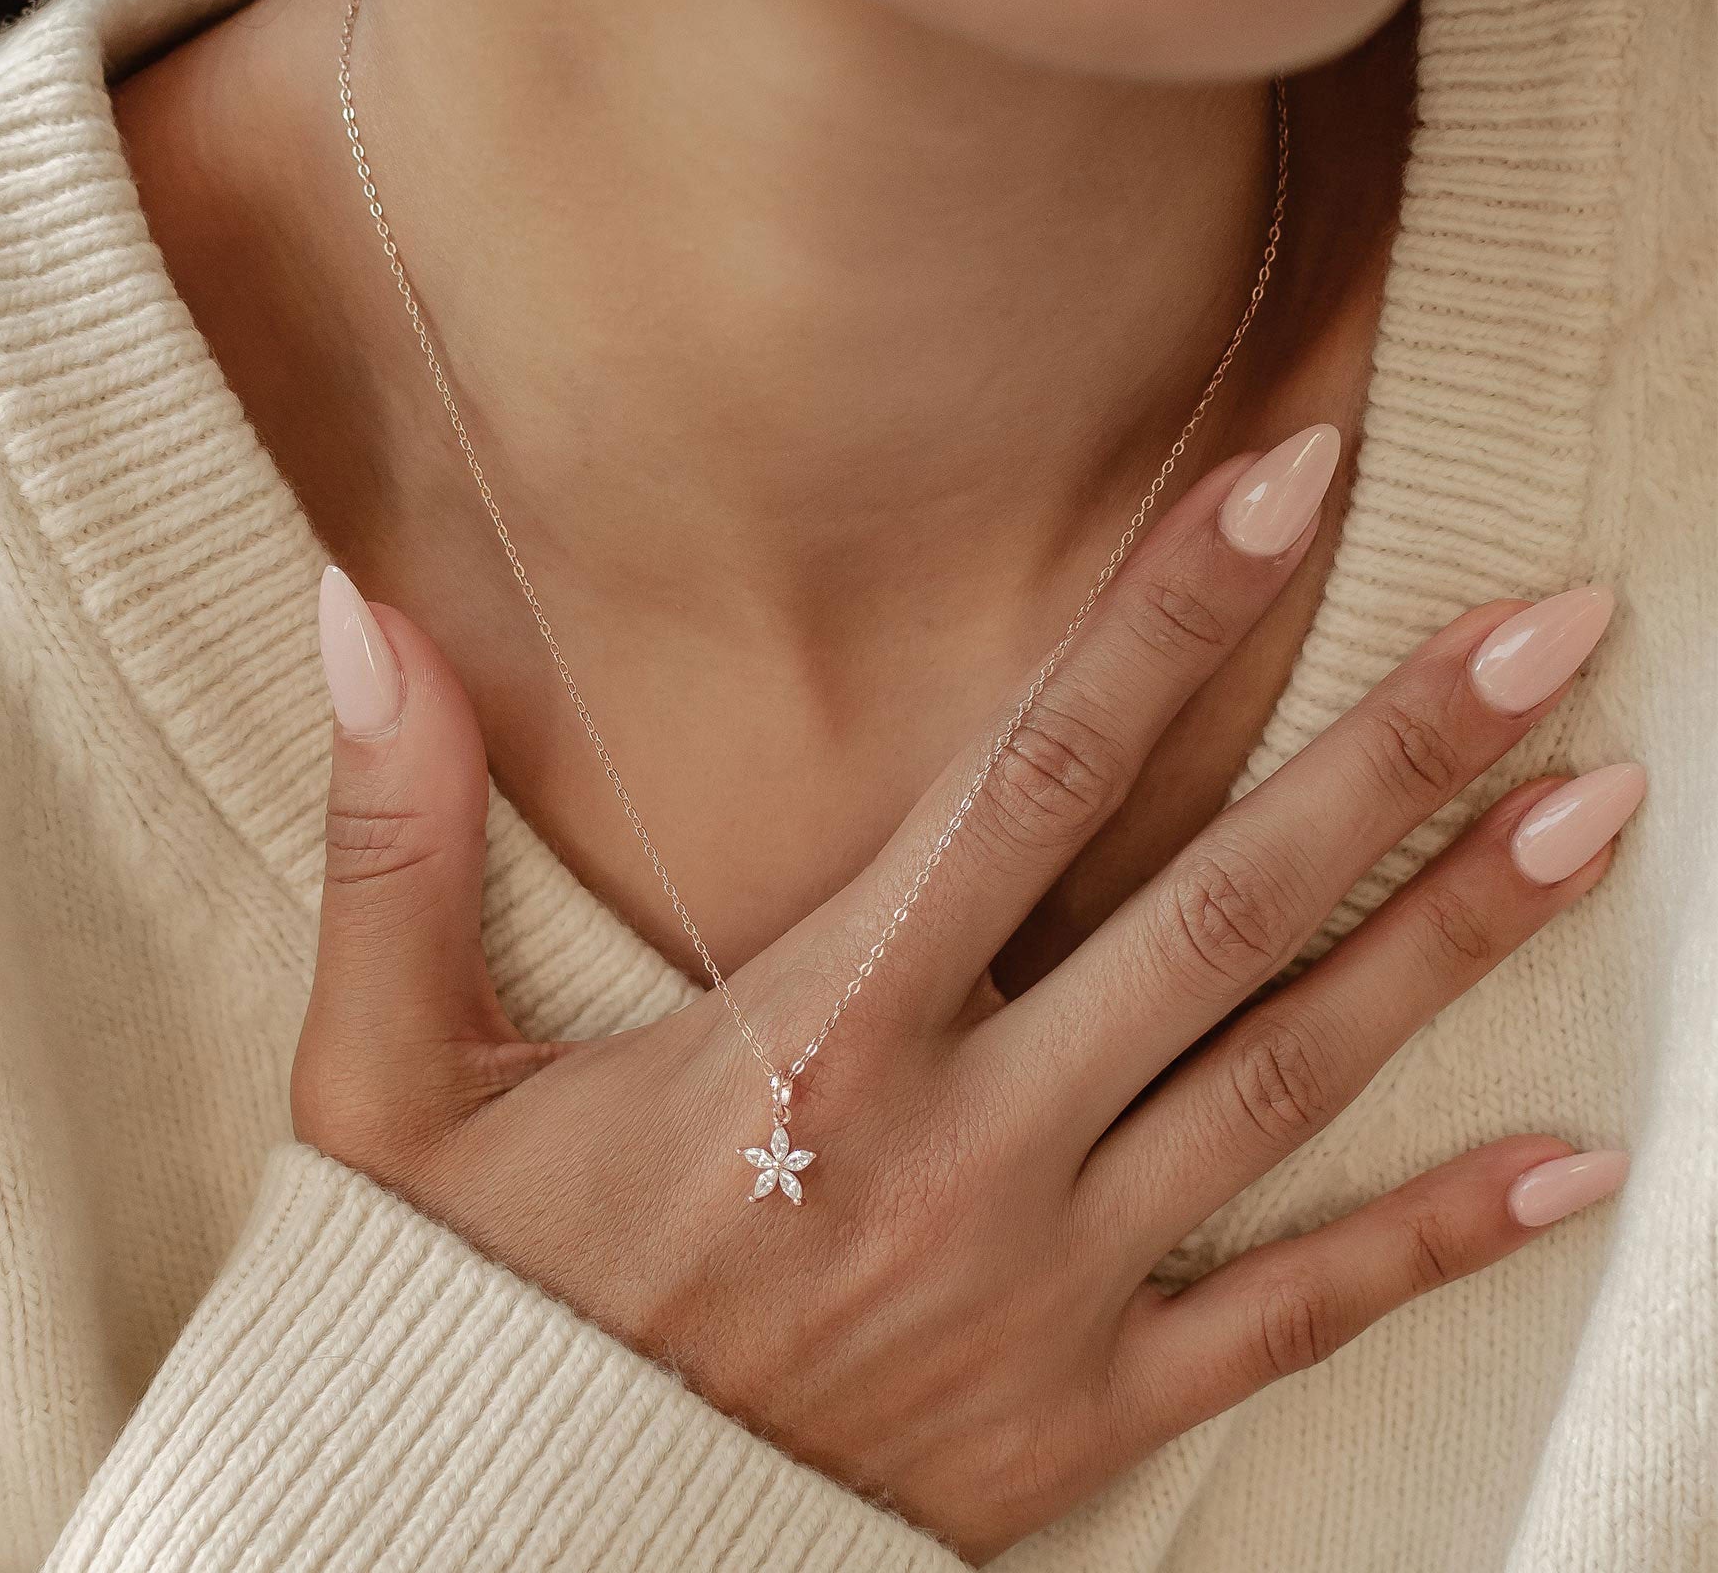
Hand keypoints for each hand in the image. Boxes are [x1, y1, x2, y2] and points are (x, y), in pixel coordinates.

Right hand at [292, 425, 1636, 1563]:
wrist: (515, 1567)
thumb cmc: (464, 1303)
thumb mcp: (390, 1080)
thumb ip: (397, 840)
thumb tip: (355, 616)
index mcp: (813, 1032)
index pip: (1026, 775)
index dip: (1165, 620)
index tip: (1295, 484)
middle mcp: (962, 1136)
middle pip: (1216, 905)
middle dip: (1394, 754)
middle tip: (1560, 636)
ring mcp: (1043, 1280)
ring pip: (1285, 1077)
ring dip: (1451, 941)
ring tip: (1596, 818)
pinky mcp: (1079, 1415)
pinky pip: (1286, 1314)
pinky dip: (1430, 1239)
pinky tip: (1567, 1170)